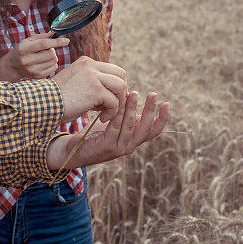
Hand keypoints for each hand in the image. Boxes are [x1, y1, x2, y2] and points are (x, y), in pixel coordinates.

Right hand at [0, 32, 69, 82]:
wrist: (12, 66)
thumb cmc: (22, 50)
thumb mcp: (28, 41)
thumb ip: (42, 37)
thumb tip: (54, 33)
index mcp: (25, 49)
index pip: (44, 44)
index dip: (57, 42)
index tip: (66, 40)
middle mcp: (28, 60)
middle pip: (51, 54)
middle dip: (53, 50)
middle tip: (46, 49)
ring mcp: (33, 70)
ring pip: (54, 61)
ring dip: (53, 56)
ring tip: (44, 56)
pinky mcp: (38, 76)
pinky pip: (54, 68)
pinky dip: (52, 63)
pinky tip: (45, 62)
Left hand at [46, 91, 169, 170]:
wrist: (75, 149)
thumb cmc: (95, 134)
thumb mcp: (115, 124)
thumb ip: (126, 115)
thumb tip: (134, 95)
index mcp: (134, 140)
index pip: (153, 130)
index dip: (162, 119)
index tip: (167, 103)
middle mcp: (130, 146)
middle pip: (145, 128)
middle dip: (150, 110)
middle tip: (153, 94)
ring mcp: (119, 148)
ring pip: (130, 127)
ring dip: (133, 109)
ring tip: (135, 94)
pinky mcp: (107, 146)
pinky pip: (115, 128)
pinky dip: (118, 115)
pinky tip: (119, 103)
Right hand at [51, 56, 126, 123]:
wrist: (43, 104)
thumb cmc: (56, 99)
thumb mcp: (75, 83)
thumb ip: (91, 83)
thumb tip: (109, 95)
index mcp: (86, 62)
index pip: (112, 69)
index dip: (114, 85)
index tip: (109, 99)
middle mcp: (91, 65)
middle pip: (121, 74)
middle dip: (120, 91)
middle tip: (112, 105)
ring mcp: (94, 76)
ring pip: (121, 86)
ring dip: (117, 102)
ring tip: (106, 113)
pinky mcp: (96, 90)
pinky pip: (114, 101)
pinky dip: (112, 112)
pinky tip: (102, 118)